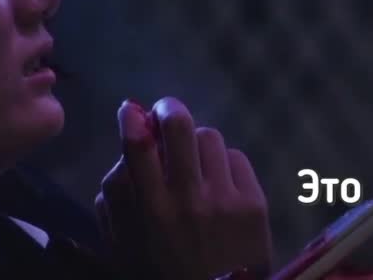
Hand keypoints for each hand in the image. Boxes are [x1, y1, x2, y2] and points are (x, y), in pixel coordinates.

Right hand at [95, 97, 273, 279]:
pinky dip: (224, 165)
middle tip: (166, 110)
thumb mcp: (128, 245)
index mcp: (152, 212)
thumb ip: (119, 200)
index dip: (132, 120)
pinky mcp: (254, 203)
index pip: (138, 147)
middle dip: (170, 109)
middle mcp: (188, 200)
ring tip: (195, 163)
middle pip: (179, 126)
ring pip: (209, 137)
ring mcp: (224, 199)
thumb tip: (125, 150)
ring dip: (198, 144)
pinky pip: (236, 158)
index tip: (130, 110)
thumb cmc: (166, 273)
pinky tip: (220, 183)